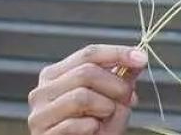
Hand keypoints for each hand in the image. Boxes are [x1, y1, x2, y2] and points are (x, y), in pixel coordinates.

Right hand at [28, 44, 147, 134]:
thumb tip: (138, 57)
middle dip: (116, 85)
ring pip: (81, 96)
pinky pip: (73, 124)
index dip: (117, 53)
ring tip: (107, 117)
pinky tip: (93, 130)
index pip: (88, 54)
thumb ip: (122, 79)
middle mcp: (42, 90)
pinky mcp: (42, 134)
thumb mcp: (113, 101)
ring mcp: (39, 113)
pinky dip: (92, 127)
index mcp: (57, 75)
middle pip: (86, 72)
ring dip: (105, 107)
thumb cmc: (95, 130)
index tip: (141, 58)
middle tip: (129, 99)